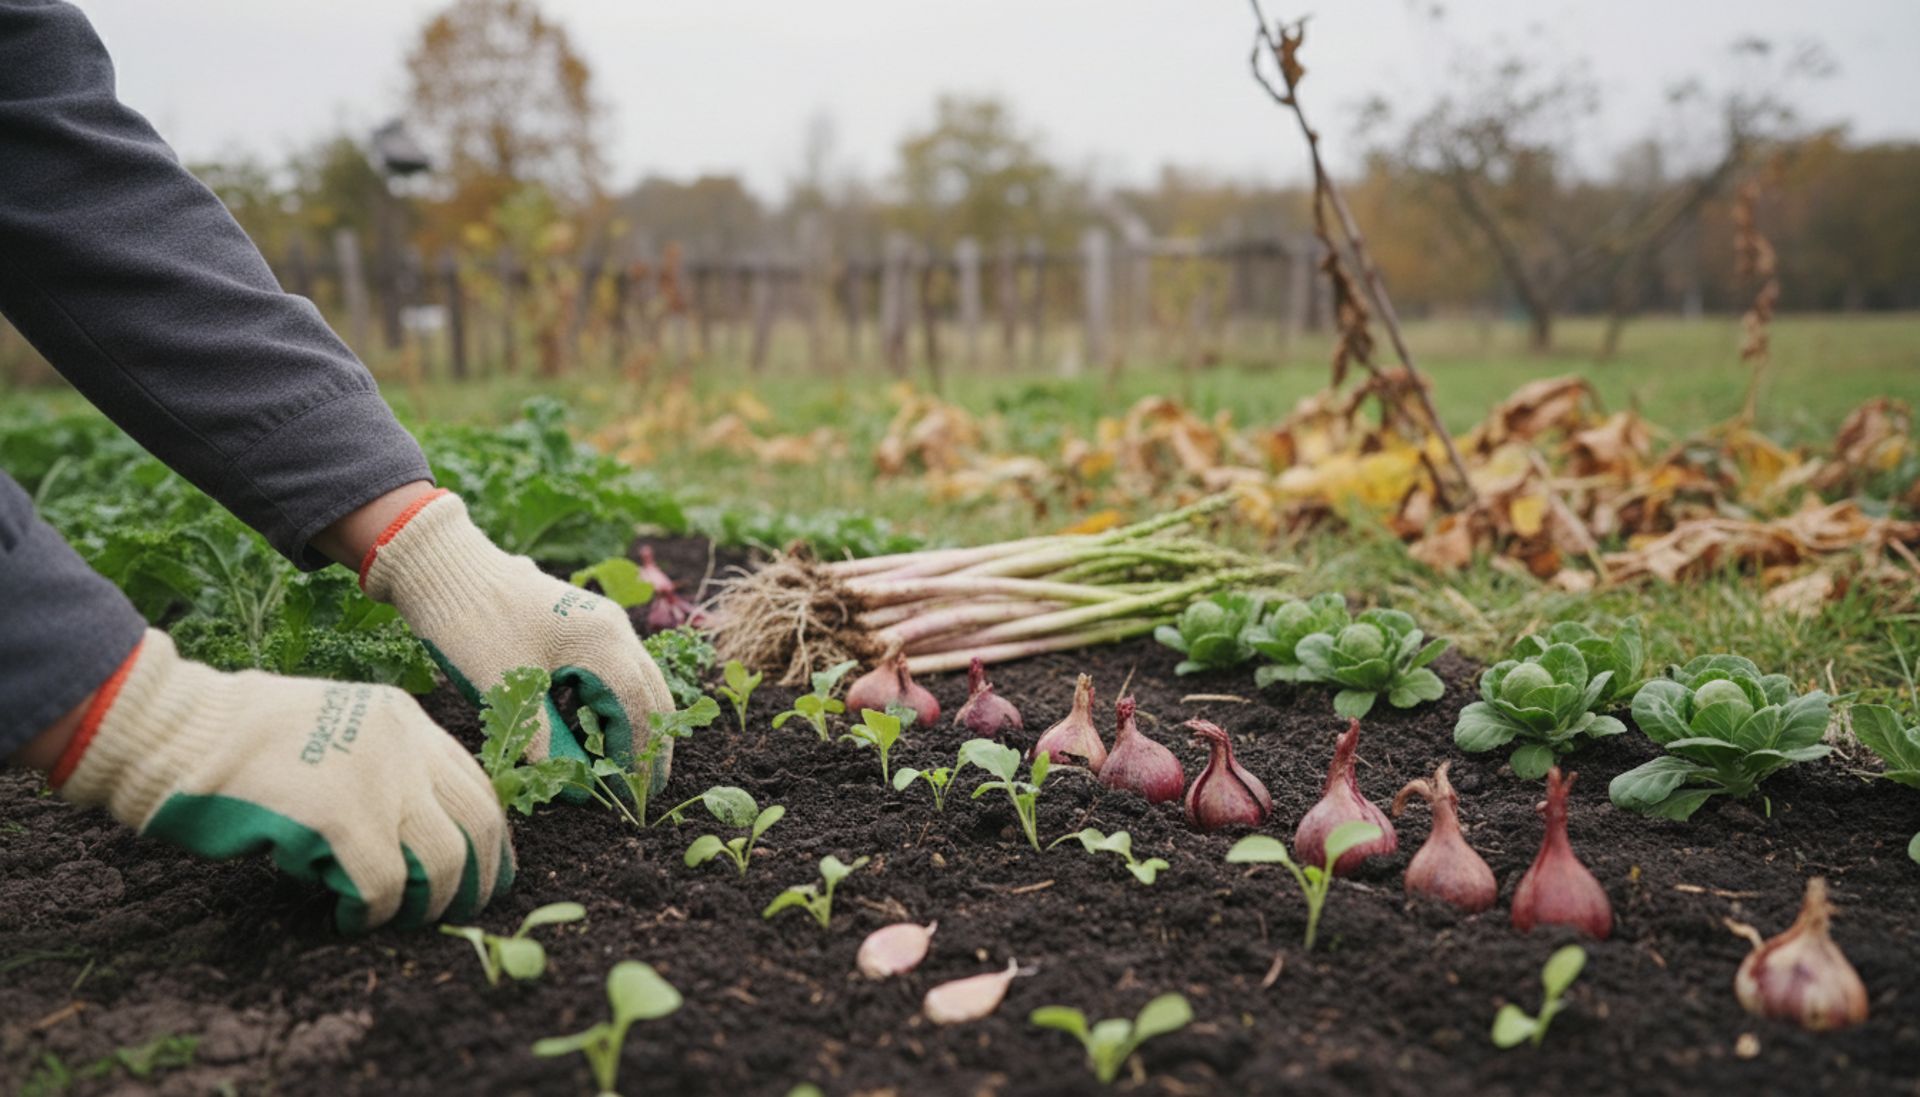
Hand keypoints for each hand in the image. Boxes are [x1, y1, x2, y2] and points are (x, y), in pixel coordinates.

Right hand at [52, 629, 511, 930]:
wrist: (179, 731)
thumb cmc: (240, 740)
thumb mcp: (336, 730)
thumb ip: (382, 768)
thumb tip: (417, 839)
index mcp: (405, 719)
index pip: (477, 783)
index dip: (491, 838)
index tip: (488, 873)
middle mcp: (405, 744)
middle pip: (480, 822)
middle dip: (480, 878)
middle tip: (458, 913)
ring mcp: (379, 780)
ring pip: (445, 860)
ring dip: (429, 904)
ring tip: (400, 920)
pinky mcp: (343, 818)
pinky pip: (385, 886)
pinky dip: (376, 914)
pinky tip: (352, 920)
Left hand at [358, 490, 677, 792]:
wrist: (441, 567)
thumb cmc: (472, 623)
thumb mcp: (507, 690)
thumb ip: (546, 742)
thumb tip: (579, 789)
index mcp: (604, 642)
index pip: (639, 710)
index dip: (638, 758)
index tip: (632, 798)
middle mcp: (613, 629)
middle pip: (650, 695)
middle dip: (650, 743)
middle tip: (642, 792)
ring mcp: (599, 623)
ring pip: (634, 683)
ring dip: (630, 724)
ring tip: (615, 768)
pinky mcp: (580, 625)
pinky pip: (610, 671)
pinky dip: (607, 705)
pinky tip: (586, 732)